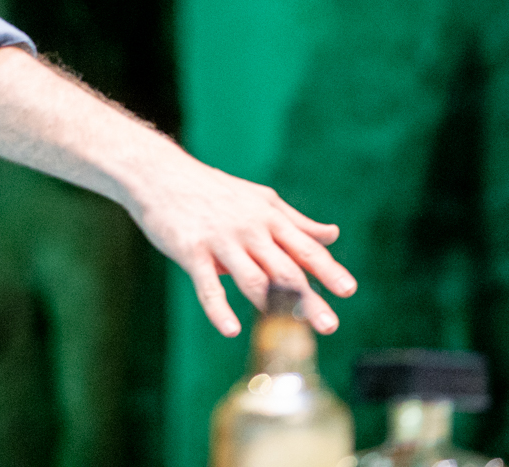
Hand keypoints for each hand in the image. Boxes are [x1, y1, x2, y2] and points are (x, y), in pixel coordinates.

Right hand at [129, 152, 354, 336]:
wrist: (160, 174)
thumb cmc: (212, 190)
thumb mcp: (259, 199)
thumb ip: (296, 221)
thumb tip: (332, 235)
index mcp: (268, 216)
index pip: (304, 246)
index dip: (327, 269)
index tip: (348, 290)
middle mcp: (249, 228)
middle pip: (285, 269)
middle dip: (308, 299)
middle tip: (328, 325)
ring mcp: (220, 240)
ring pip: (252, 278)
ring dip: (271, 307)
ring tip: (287, 333)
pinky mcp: (191, 250)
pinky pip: (208, 285)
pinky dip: (219, 309)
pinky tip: (230, 328)